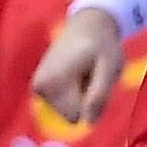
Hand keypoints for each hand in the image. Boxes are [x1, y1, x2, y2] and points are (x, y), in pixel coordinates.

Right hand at [31, 3, 126, 122]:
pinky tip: (77, 73)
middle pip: (70, 116)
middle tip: (91, 75)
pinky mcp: (39, 87)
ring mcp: (37, 87)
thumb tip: (88, 122)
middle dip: (85, 99)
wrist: (87, 24)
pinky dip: (73, 92)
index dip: (92, 102)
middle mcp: (39, 87)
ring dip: (81, 95)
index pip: (76, 117)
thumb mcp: (109, 69)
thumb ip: (99, 95)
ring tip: (84, 72)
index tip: (95, 79)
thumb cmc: (102, 45)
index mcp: (53, 82)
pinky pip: (62, 104)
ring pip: (67, 111)